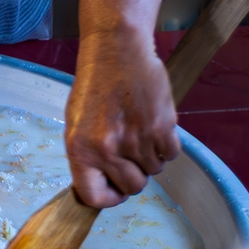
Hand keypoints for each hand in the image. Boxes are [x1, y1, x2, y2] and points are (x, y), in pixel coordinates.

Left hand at [65, 0, 177, 208]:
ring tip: (140, 129)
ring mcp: (135, 140)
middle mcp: (106, 148)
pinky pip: (171, 155)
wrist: (117, 50)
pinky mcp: (161, 128)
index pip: (93, 196)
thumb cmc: (96, 84)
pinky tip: (155, 124)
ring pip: (154, 171)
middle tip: (131, 154)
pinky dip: (167, 145)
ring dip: (151, 156)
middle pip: (132, 187)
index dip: (108, 199)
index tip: (116, 191)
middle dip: (134, 175)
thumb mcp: (77, 121)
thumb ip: (88, 155)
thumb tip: (102, 184)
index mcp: (79, 149)